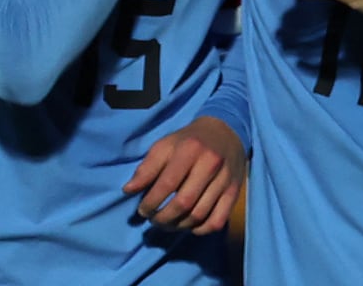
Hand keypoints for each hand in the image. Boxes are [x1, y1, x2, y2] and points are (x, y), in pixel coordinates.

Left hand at [122, 116, 245, 234]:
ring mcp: (225, 179)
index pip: (167, 184)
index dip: (150, 202)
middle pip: (184, 203)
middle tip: (154, 220)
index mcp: (190, 149)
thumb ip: (146, 168)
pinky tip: (189, 225)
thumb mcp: (165, 145)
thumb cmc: (189, 140)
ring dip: (178, 226)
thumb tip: (128, 190)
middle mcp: (210, 164)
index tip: (142, 210)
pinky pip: (217, 221)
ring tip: (168, 223)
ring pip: (199, 215)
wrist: (225, 132)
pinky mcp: (234, 192)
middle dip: (163, 218)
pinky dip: (200, 230)